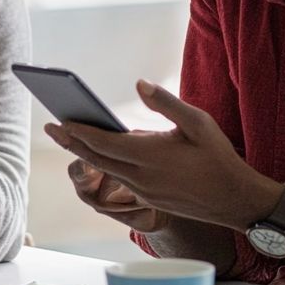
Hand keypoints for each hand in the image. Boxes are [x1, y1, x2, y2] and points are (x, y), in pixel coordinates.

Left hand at [46, 79, 278, 229]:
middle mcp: (140, 176)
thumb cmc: (218, 157)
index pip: (104, 143)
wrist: (235, 200)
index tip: (60, 121)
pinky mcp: (148, 200)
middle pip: (96, 158)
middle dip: (71, 142)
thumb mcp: (198, 123)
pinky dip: (106, 166)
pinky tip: (101, 154)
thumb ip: (166, 103)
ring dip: (85, 154)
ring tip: (69, 137)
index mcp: (150, 155)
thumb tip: (139, 83)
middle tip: (50, 127)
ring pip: (105, 170)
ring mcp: (142, 191)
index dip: (79, 132)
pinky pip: (119, 180)